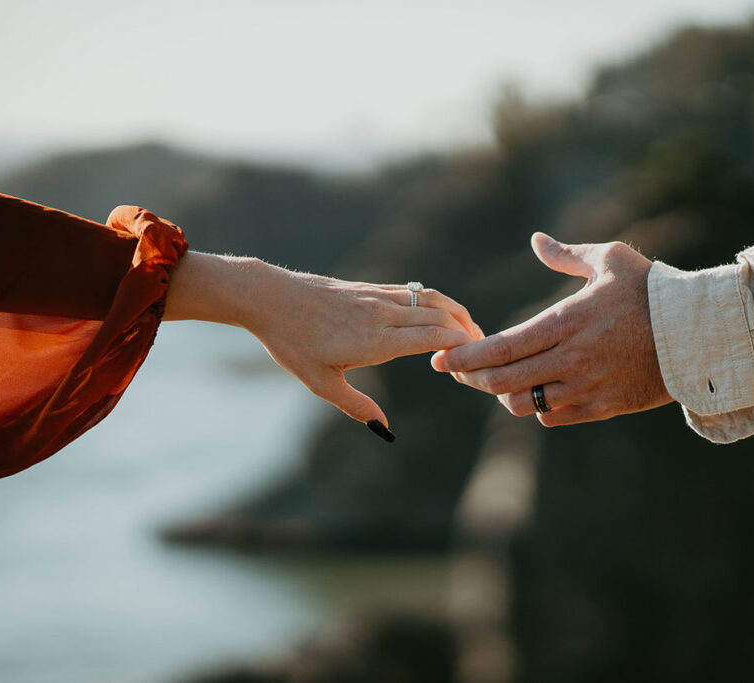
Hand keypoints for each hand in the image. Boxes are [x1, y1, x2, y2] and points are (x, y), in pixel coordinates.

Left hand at [165, 253, 482, 431]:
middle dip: (466, 333)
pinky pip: (414, 292)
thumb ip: (357, 406)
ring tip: (471, 331)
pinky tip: (441, 315)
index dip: (458, 347)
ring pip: (430, 300)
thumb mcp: (320, 384)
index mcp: (374, 340)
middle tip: (483, 351)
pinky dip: (436, 302)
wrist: (270, 298)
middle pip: (439, 317)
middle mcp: (381, 314)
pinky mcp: (371, 287)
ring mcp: (378, 296)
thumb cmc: (292, 344)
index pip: (431, 337)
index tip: (472, 361)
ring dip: (456, 314)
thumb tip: (384, 428)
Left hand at [431, 233, 670, 425]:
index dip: (466, 357)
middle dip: (471, 379)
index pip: (502, 346)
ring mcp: (588, 387)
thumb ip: (566, 255)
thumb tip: (536, 240)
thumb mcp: (610, 260)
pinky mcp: (605, 407)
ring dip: (502, 395)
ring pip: (525, 403)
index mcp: (568, 321)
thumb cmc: (654, 290)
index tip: (440, 360)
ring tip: (495, 381)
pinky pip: (555, 417)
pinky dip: (537, 408)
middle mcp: (572, 359)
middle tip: (456, 373)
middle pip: (504, 380)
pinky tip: (533, 393)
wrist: (702, 333)